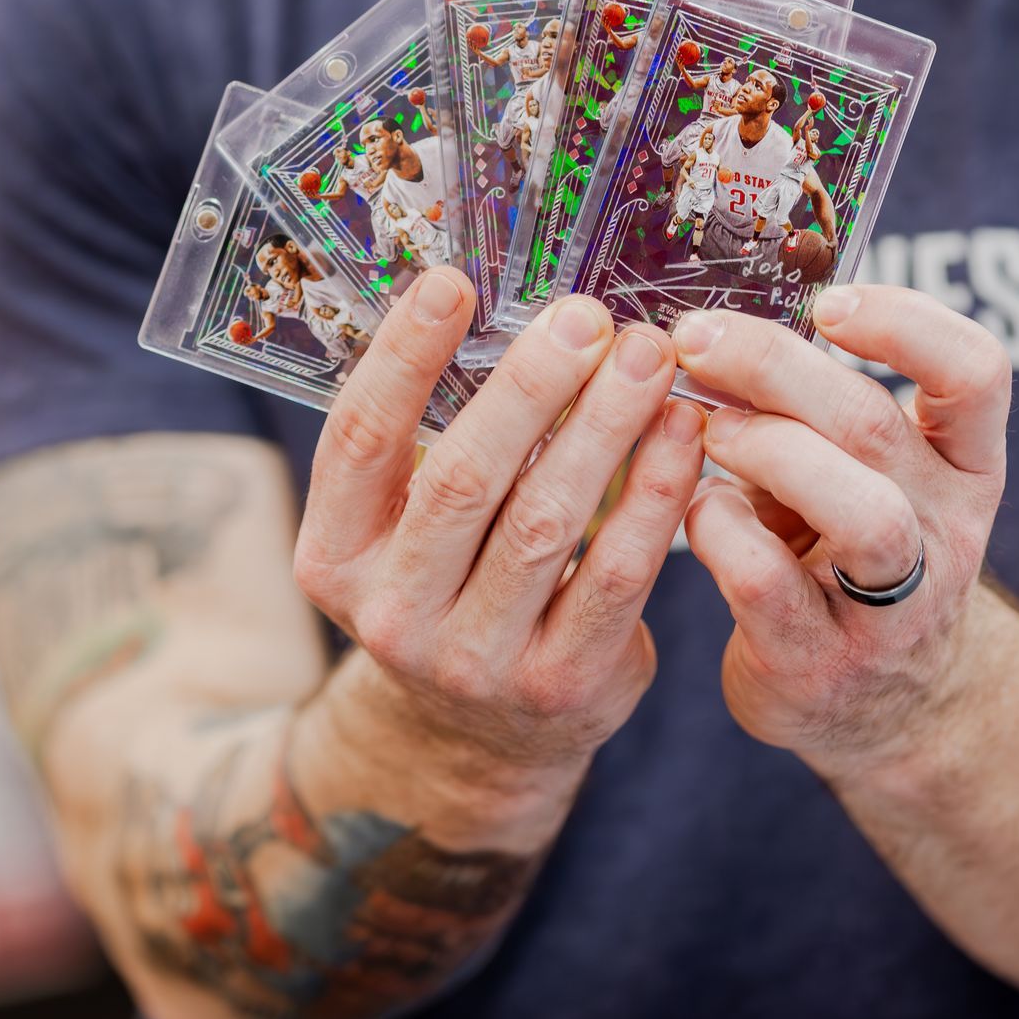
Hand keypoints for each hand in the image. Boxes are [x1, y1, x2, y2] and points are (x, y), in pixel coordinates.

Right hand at [293, 271, 703, 808]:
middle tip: (587, 315)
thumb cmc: (451, 583)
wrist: (479, 737)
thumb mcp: (403, 528)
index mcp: (336, 556)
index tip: (452, 281)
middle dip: (532, 386)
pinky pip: (617, 575)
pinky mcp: (561, 685)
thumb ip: (431, 437)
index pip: (359, 440)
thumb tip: (496, 301)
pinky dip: (655, 495)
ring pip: (547, 522)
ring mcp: (475, 660)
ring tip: (648, 357)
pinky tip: (682, 433)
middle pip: (463, 479)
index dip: (402, 357)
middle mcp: (392, 613)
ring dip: (606, 427)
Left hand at [677, 287, 1009, 775]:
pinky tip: (697, 512)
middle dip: (774, 365)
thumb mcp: (867, 476)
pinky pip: (768, 583)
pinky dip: (719, 530)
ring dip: (768, 451)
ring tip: (710, 429)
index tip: (829, 300)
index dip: (906, 322)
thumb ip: (816, 409)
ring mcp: (894, 606)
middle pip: (876, 425)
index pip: (977, 373)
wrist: (881, 707)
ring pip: (860, 512)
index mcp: (964, 466)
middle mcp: (945, 530)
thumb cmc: (852, 556)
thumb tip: (718, 326)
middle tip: (697, 337)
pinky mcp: (821, 662)